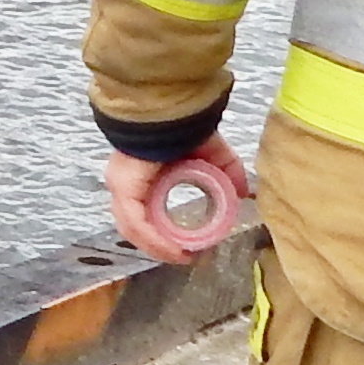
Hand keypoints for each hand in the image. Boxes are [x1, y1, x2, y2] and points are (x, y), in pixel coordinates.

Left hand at [107, 139, 251, 263]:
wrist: (172, 108)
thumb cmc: (185, 125)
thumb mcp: (213, 155)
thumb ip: (227, 173)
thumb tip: (243, 194)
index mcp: (139, 176)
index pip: (141, 212)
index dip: (161, 233)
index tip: (185, 247)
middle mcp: (124, 182)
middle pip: (135, 225)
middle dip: (160, 245)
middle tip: (185, 255)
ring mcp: (120, 185)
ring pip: (133, 228)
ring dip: (158, 247)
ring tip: (181, 256)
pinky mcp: (124, 188)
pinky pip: (137, 223)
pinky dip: (155, 241)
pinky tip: (174, 251)